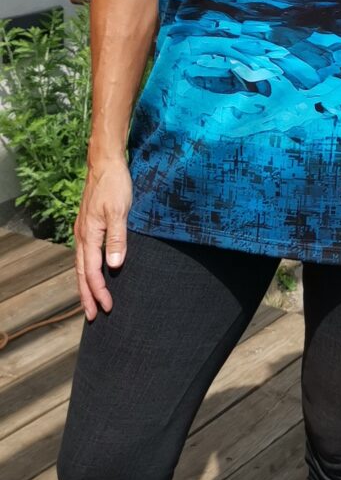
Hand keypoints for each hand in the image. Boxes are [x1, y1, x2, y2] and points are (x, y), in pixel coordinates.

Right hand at [73, 155, 131, 320]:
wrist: (105, 163)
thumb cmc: (114, 185)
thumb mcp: (119, 211)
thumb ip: (117, 239)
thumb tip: (114, 266)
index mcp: (89, 235)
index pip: (92, 271)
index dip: (99, 291)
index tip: (107, 307)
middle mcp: (82, 235)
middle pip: (82, 272)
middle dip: (86, 295)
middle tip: (92, 316)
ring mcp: (84, 230)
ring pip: (82, 264)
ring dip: (86, 284)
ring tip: (90, 301)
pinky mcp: (88, 224)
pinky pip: (85, 254)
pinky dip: (87, 269)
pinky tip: (93, 272)